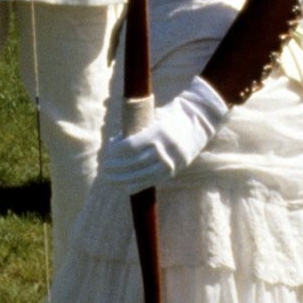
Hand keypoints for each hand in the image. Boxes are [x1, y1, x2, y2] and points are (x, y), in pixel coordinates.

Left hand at [101, 76, 228, 191]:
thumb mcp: (154, 118)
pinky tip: (122, 185)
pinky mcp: (172, 171)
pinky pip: (150, 182)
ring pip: (140, 175)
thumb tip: (114, 143)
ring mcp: (170, 162)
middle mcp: (165, 149)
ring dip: (121, 178)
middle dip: (115, 166)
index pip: (130, 146)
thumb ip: (137, 129)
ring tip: (109, 177)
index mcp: (159, 132)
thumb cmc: (170, 117)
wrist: (198, 123)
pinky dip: (134, 185)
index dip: (115, 150)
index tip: (108, 149)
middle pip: (133, 163)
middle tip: (104, 166)